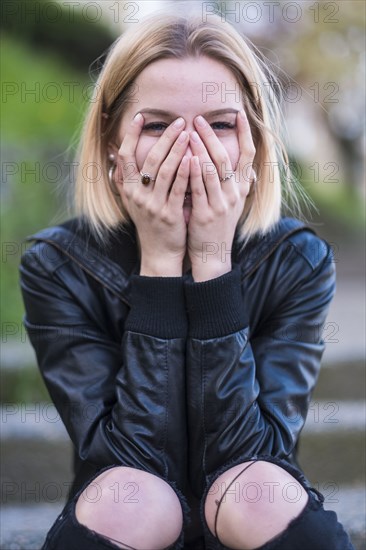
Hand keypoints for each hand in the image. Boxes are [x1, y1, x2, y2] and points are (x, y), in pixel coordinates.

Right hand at [116, 113, 189, 276]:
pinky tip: (193, 158)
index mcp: (128, 189)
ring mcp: (153, 205)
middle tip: (178, 122)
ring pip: (164, 172)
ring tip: (188, 133)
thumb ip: (125, 176)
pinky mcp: (169, 214)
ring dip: (176, 150)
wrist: (159, 252)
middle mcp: (137, 195)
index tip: (141, 116)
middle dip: (164, 138)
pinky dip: (185, 173)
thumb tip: (114, 151)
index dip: (132, 135)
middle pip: (149, 159)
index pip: (126, 155)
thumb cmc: (149, 222)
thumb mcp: (132, 200)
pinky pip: (177, 189)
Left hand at [187, 110, 255, 280]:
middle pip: (225, 157)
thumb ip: (238, 184)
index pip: (249, 154)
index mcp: (242, 188)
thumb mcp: (233, 203)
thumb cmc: (218, 225)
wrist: (213, 253)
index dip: (245, 133)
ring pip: (212, 170)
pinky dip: (194, 172)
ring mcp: (221, 204)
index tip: (238, 114)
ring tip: (190, 131)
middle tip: (199, 119)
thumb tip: (246, 167)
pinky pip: (199, 188)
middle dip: (212, 136)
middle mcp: (234, 193)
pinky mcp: (205, 213)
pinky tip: (186, 158)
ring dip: (201, 149)